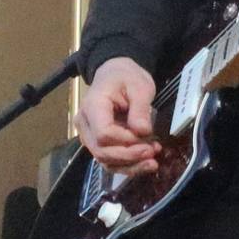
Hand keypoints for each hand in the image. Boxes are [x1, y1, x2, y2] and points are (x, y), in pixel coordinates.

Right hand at [78, 58, 161, 174]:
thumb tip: (143, 131)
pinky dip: (127, 164)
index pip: (104, 133)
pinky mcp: (96, 142)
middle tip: (153, 152)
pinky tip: (144, 162)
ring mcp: (88, 134)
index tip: (146, 138)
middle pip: (102, 151)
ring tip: (152, 161)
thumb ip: (140, 109)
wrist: (115, 73)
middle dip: (130, 156)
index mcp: (93, 105)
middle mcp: (85, 123)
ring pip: (104, 160)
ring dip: (130, 165)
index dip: (126, 141)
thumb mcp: (140, 86)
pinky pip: (108, 159)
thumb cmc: (126, 77)